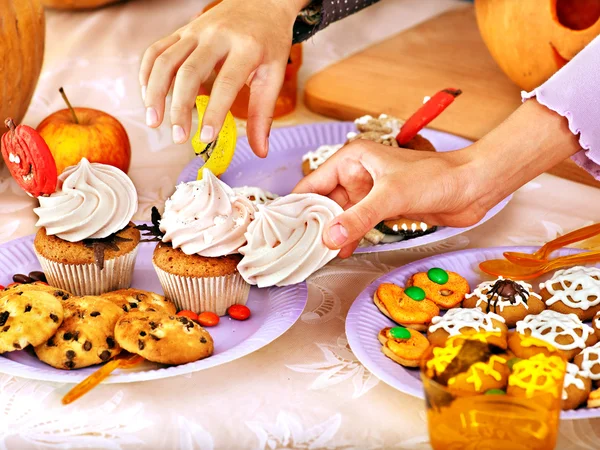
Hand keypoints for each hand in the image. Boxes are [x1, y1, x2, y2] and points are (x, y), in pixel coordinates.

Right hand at [139, 0, 306, 155]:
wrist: (261, 2)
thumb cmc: (269, 42)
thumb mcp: (274, 75)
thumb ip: (263, 114)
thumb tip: (260, 151)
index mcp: (246, 48)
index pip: (226, 83)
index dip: (214, 112)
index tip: (206, 138)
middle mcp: (217, 36)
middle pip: (189, 72)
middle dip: (180, 108)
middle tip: (179, 137)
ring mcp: (195, 30)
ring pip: (166, 60)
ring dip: (156, 93)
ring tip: (154, 121)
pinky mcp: (182, 30)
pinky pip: (157, 50)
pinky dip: (148, 73)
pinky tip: (149, 96)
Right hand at [294, 140, 486, 257]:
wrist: (472, 187)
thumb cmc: (435, 177)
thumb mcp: (391, 196)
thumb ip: (358, 217)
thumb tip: (328, 238)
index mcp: (352, 159)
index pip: (313, 182)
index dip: (297, 205)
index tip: (282, 228)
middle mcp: (356, 174)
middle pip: (323, 201)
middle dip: (311, 223)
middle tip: (296, 247)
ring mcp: (369, 192)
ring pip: (339, 215)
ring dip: (329, 233)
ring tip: (314, 254)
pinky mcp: (382, 208)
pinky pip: (356, 224)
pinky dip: (348, 237)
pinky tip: (341, 252)